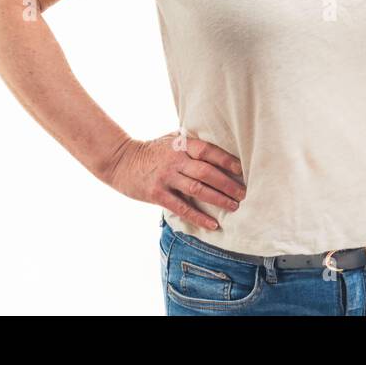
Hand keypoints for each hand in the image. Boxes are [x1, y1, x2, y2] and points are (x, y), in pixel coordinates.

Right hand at [103, 130, 246, 230]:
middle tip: (244, 193)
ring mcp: (166, 178)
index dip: (226, 160)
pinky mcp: (157, 194)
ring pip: (197, 190)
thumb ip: (192, 143)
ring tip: (234, 206)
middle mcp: (175, 160)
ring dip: (218, 199)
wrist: (121, 161)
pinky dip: (199, 217)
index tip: (242, 170)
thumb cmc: (153, 150)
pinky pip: (182, 208)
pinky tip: (212, 224)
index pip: (208, 151)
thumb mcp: (172, 139)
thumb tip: (222, 145)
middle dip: (228, 184)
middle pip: (206, 172)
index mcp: (181, 145)